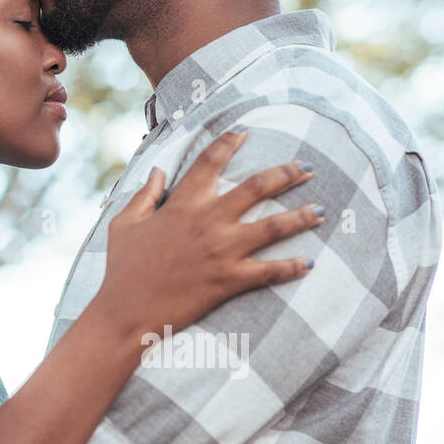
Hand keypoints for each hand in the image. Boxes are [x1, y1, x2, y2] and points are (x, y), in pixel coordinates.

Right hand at [99, 127, 320, 335]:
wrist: (126, 311)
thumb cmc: (122, 269)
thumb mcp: (124, 224)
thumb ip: (144, 195)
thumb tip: (157, 171)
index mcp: (181, 204)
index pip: (209, 162)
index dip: (228, 143)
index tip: (244, 132)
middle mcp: (207, 221)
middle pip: (256, 187)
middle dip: (285, 173)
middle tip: (306, 167)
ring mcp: (221, 251)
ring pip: (273, 226)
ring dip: (301, 217)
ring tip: (321, 210)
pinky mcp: (229, 280)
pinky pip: (269, 271)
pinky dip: (292, 267)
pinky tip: (309, 263)